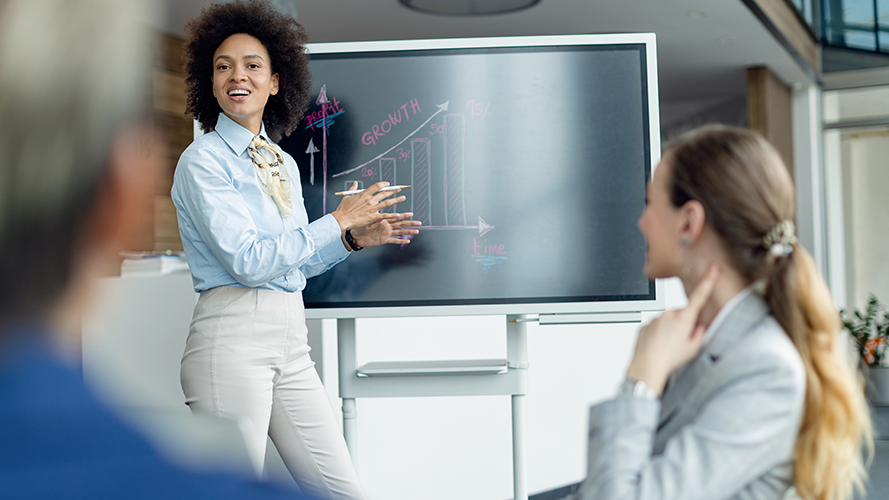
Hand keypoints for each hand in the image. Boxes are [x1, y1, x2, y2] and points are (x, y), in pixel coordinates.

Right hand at [330, 182, 403, 230]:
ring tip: (403, 197)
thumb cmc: (343, 209)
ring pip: (387, 203)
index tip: (388, 184)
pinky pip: (384, 215)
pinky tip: (398, 214)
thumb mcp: (347, 196)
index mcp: (364, 194)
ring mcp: (372, 208)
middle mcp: (369, 200)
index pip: (377, 186)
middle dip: (393, 191)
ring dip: (396, 200)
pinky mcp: (372, 217)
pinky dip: (392, 215)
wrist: (342, 219)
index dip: (384, 184)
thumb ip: (352, 189)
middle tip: (399, 189)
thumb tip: (355, 183)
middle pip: (384, 193)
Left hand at [352, 212, 421, 246]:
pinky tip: (407, 241)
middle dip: (410, 224)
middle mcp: (387, 226)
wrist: (355, 235)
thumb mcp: (368, 219)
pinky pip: (393, 241)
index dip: (404, 216)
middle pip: (401, 225)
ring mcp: (386, 233)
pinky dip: (400, 241)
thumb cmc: (359, 226)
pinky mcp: (384, 240)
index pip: (396, 217)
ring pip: (399, 232)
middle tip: (419, 223)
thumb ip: (375, 216)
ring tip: (416, 231)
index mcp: (384, 220)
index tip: (411, 214)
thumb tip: (380, 212)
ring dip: (408, 232)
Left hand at [626, 264, 720, 394]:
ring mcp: (655, 318)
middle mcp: (669, 314)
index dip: (708, 280)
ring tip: (667, 347)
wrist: (646, 366)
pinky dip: (657, 335)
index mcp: (684, 318)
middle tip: (679, 342)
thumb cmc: (670, 359)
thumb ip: (700, 333)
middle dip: (682, 325)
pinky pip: (655, 327)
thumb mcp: (693, 348)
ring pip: (666, 322)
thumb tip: (700, 327)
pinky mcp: (645, 325)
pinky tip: (657, 347)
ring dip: (668, 331)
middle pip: (681, 315)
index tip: (713, 268)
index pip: (700, 295)